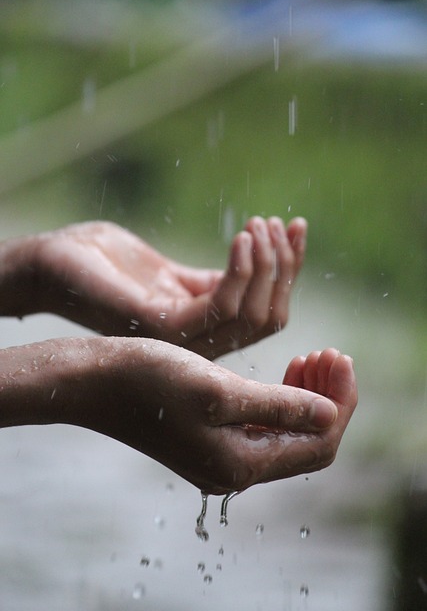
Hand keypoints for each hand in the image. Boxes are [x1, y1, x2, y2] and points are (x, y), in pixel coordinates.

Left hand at [17, 217, 306, 358]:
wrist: (55, 265)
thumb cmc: (113, 266)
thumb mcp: (178, 274)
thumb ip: (220, 280)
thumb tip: (271, 258)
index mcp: (206, 335)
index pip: (269, 315)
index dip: (290, 270)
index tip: (296, 225)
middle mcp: (198, 349)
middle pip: (270, 319)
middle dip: (283, 267)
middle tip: (273, 223)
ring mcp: (181, 344)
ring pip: (253, 316)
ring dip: (266, 265)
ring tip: (257, 225)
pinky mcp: (162, 328)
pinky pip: (220, 306)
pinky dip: (240, 271)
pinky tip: (241, 237)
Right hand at [72, 340, 355, 493]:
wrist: (92, 381)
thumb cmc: (149, 379)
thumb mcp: (220, 391)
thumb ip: (280, 408)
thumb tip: (332, 417)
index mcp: (239, 465)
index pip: (318, 444)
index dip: (341, 403)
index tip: (342, 358)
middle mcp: (233, 469)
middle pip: (306, 441)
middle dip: (328, 398)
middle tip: (330, 354)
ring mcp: (219, 454)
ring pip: (286, 431)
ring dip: (307, 395)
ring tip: (311, 357)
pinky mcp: (207, 436)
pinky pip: (262, 424)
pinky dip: (281, 397)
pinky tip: (284, 370)